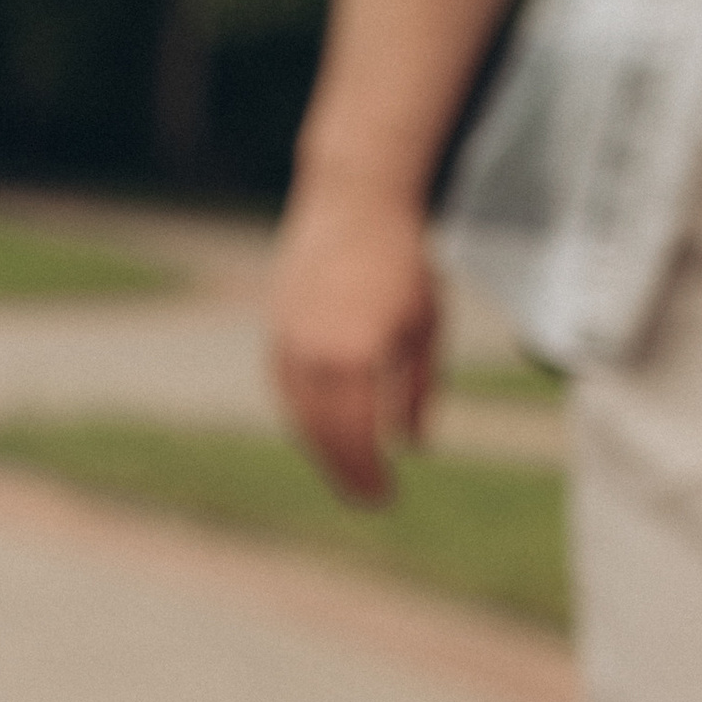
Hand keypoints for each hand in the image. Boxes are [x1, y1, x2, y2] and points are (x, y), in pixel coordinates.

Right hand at [268, 181, 441, 505]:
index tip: (384, 497)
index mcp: (356, 357)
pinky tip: (323, 428)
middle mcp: (314, 356)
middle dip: (344, 472)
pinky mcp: (275, 331)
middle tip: (366, 497)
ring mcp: (288, 343)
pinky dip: (304, 416)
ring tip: (347, 468)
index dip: (368, 474)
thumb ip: (417, 390)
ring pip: (298, 416)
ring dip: (322, 448)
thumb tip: (413, 444)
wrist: (353, 204)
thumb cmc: (401, 263)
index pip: (357, 438)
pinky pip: (286, 390)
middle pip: (322, 436)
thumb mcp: (425, 328)